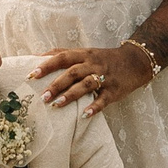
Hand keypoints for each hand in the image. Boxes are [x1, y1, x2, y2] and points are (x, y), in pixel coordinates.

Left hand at [35, 38, 156, 115]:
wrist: (135, 62)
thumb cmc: (103, 59)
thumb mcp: (84, 52)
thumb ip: (62, 53)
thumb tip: (35, 56)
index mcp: (84, 54)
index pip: (63, 57)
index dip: (48, 65)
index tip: (32, 74)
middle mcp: (93, 64)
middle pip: (73, 72)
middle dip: (57, 84)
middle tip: (42, 96)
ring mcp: (105, 77)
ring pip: (86, 84)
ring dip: (71, 95)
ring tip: (56, 105)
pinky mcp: (114, 91)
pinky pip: (103, 99)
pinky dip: (94, 107)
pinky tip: (84, 115)